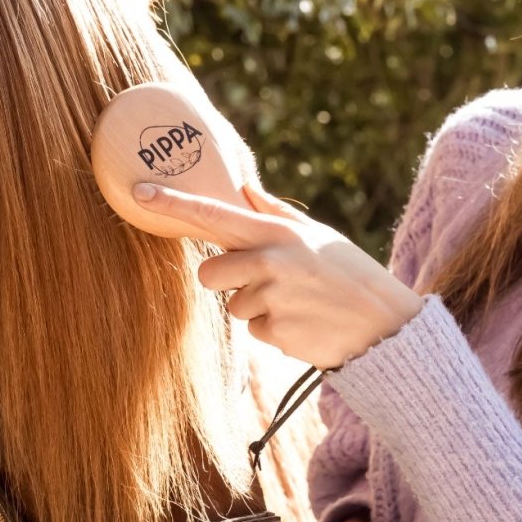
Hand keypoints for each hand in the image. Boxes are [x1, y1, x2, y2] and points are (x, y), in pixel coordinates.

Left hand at [132, 181, 424, 370]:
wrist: (383, 324)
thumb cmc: (347, 273)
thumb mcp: (315, 235)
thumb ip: (274, 213)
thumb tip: (243, 188)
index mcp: (275, 233)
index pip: (213, 213)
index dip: (172, 203)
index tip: (138, 191)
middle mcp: (268, 261)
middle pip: (209, 274)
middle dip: (227, 282)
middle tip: (265, 283)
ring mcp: (269, 299)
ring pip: (233, 307)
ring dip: (257, 309)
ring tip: (296, 304)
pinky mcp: (273, 333)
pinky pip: (254, 332)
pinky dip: (274, 330)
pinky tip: (303, 323)